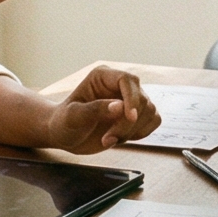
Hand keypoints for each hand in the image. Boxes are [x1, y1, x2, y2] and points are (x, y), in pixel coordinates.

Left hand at [42, 65, 160, 152]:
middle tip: (107, 139)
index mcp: (103, 77)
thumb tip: (120, 106)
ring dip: (133, 131)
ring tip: (109, 140)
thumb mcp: (73, 116)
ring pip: (150, 111)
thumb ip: (94, 110)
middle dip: (128, 123)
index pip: (128, 80)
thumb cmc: (64, 122)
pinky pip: (153, 121)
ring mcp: (130, 100)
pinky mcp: (137, 115)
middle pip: (141, 99)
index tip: (130, 117)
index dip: (132, 98)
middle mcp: (120, 86)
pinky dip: (141, 133)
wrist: (66, 136)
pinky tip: (121, 139)